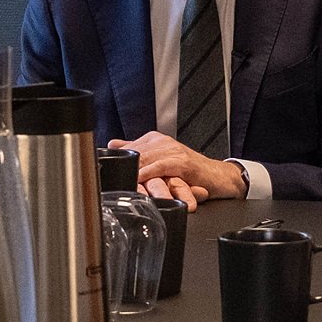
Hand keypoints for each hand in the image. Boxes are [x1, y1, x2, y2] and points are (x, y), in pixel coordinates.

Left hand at [114, 133, 242, 208]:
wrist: (218, 178)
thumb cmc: (190, 173)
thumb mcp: (160, 161)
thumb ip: (138, 151)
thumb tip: (113, 144)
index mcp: (155, 140)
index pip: (128, 148)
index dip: (115, 161)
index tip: (102, 170)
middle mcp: (163, 142)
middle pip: (134, 153)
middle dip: (120, 165)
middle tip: (105, 177)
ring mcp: (173, 151)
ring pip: (145, 159)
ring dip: (131, 171)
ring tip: (118, 181)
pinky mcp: (183, 162)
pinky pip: (161, 166)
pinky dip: (149, 172)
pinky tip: (138, 178)